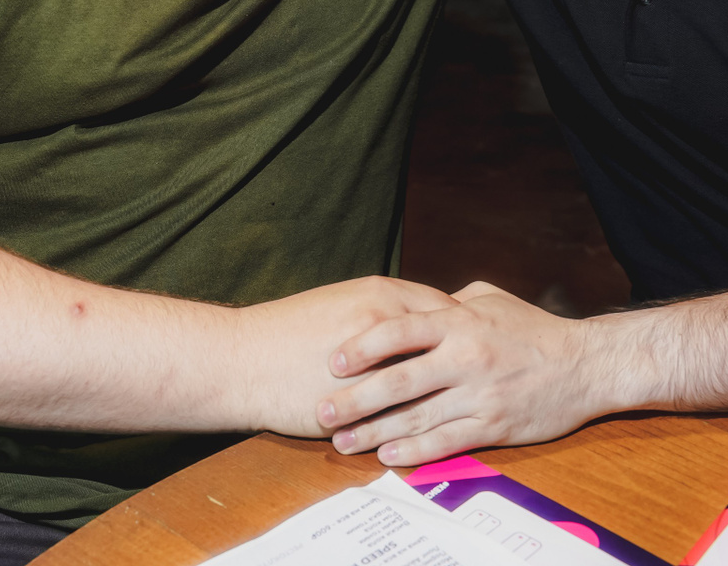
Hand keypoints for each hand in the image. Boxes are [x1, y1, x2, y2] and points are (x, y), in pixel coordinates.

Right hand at [230, 277, 457, 437]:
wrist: (242, 361)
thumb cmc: (285, 330)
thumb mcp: (339, 302)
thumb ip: (379, 309)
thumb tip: (411, 319)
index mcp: (380, 296)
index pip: (444, 309)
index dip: (465, 326)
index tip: (478, 337)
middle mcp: (387, 327)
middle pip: (449, 343)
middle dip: (470, 359)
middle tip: (485, 370)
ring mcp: (376, 366)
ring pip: (433, 381)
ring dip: (454, 394)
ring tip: (467, 404)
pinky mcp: (363, 404)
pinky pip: (406, 414)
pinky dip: (425, 422)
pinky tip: (435, 430)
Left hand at [317, 281, 608, 466]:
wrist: (585, 364)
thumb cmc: (533, 329)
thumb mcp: (489, 299)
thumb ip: (447, 302)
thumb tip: (408, 303)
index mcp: (460, 322)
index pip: (399, 331)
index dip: (362, 346)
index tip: (333, 361)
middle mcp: (465, 357)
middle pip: (398, 381)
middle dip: (355, 399)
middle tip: (323, 411)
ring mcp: (479, 394)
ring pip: (416, 418)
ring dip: (374, 432)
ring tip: (343, 442)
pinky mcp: (494, 425)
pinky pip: (446, 441)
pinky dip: (414, 451)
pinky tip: (388, 455)